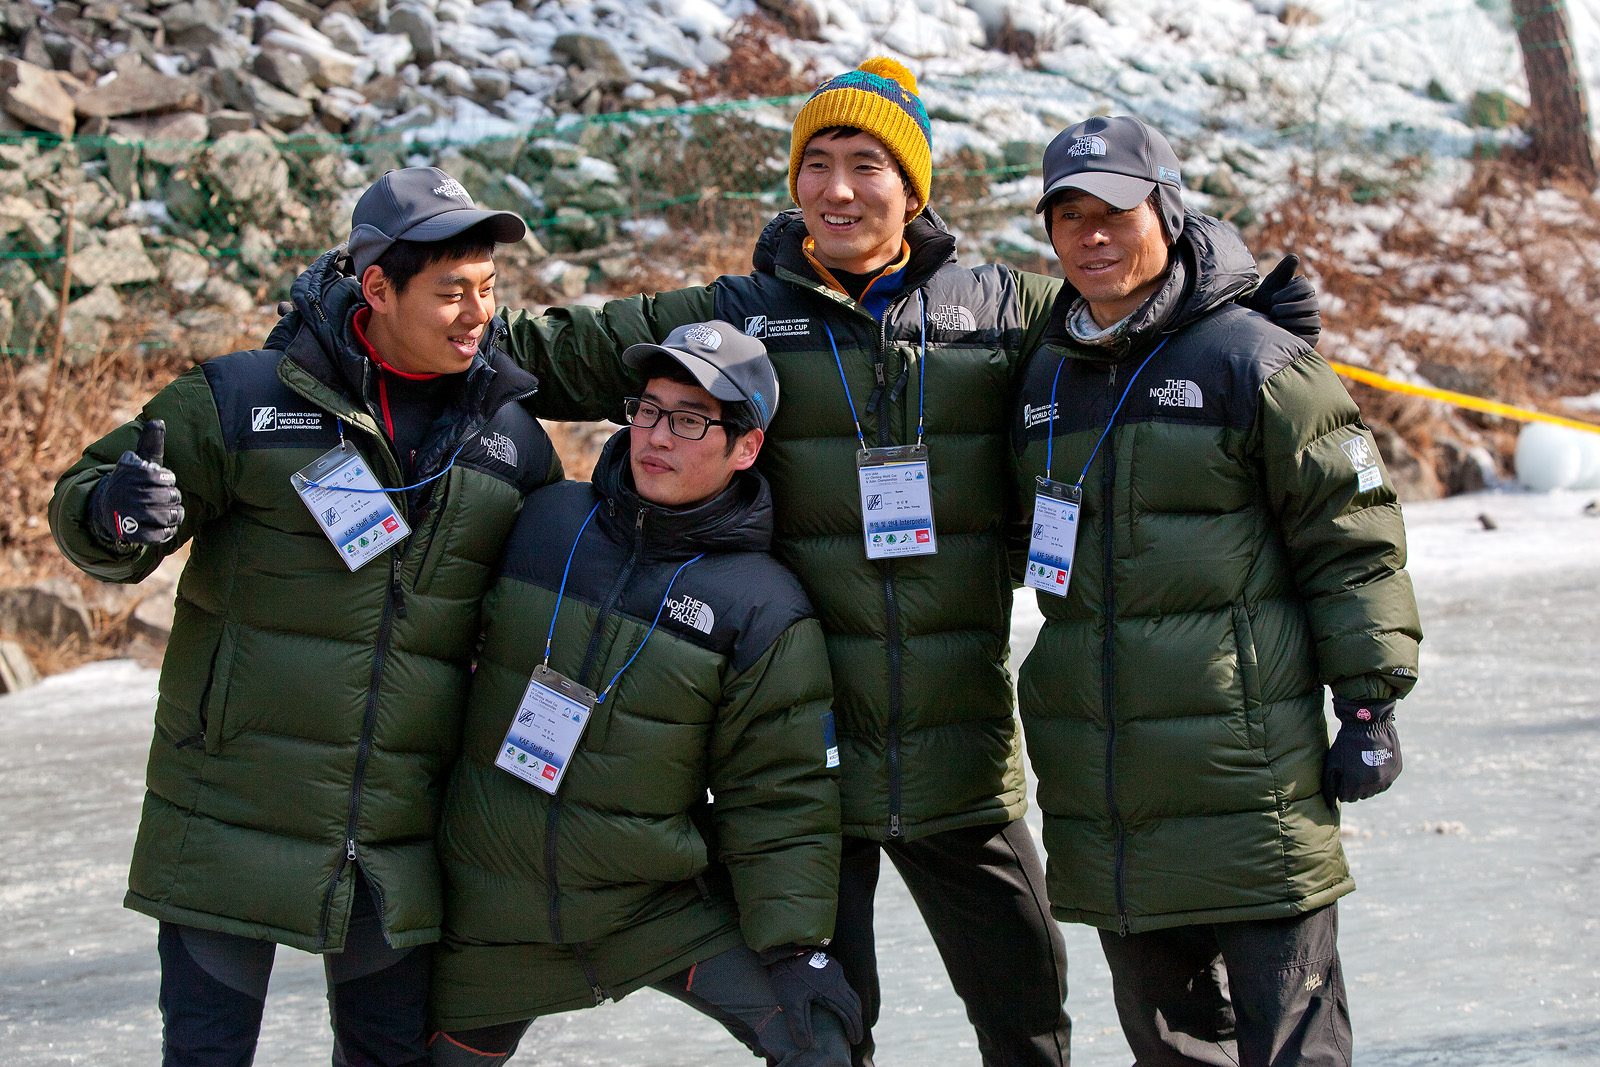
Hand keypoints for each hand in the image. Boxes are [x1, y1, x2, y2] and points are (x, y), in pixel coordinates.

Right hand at [87, 420, 183, 546]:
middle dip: (173, 498)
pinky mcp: (131, 534)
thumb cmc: (131, 482)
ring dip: (175, 515)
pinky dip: (167, 532)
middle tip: (167, 498)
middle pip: (170, 497)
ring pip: (168, 516)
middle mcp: (129, 494)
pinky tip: (165, 526)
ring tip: (171, 512)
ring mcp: (129, 515)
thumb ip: (150, 443)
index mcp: (132, 474)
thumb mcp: (138, 462)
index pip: (167, 478)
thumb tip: (158, 421)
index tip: (160, 481)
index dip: (167, 481)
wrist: (105, 508)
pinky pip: (160, 536)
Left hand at [765, 947, 863, 1048]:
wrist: (785, 950)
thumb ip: (799, 1025)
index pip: (849, 1014)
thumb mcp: (791, 1003)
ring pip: (851, 993)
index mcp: (832, 991)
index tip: (855, 1040)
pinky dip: (848, 998)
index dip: (854, 1029)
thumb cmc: (788, 976)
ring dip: (853, 1009)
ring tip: (851, 1021)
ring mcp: (836, 972)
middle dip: (856, 1021)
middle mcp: (838, 981)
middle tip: (855, 1035)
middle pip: (854, 1004)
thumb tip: (806, 1045)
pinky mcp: (832, 966)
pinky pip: (845, 985)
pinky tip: (841, 1002)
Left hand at [1241, 254, 1320, 347]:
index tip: (1273, 298)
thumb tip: (1295, 257)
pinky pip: (1312, 332)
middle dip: (1289, 307)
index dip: (1289, 292)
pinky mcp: (1311, 336)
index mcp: (1304, 290)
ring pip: (1312, 317)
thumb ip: (1282, 272)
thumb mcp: (1270, 286)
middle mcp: (1312, 304)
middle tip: (1273, 311)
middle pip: (1310, 302)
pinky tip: (1283, 330)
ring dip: (1291, 318)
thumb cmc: (1263, 305)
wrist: (1255, 327)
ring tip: (1276, 320)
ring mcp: (1313, 320)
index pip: (1305, 286)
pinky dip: (1296, 330)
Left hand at [1322, 697, 1401, 805]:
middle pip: (1361, 795)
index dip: (1342, 788)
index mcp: (1355, 783)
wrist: (1368, 724)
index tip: (1341, 777)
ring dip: (1367, 783)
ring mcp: (1387, 778)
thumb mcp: (1332, 763)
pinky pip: (1386, 782)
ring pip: (1374, 790)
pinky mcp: (1396, 771)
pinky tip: (1373, 764)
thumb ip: (1330, 785)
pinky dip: (1380, 777)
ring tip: (1362, 766)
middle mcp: (1373, 784)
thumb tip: (1330, 803)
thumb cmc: (1346, 744)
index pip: (1347, 798)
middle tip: (1351, 770)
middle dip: (1354, 787)